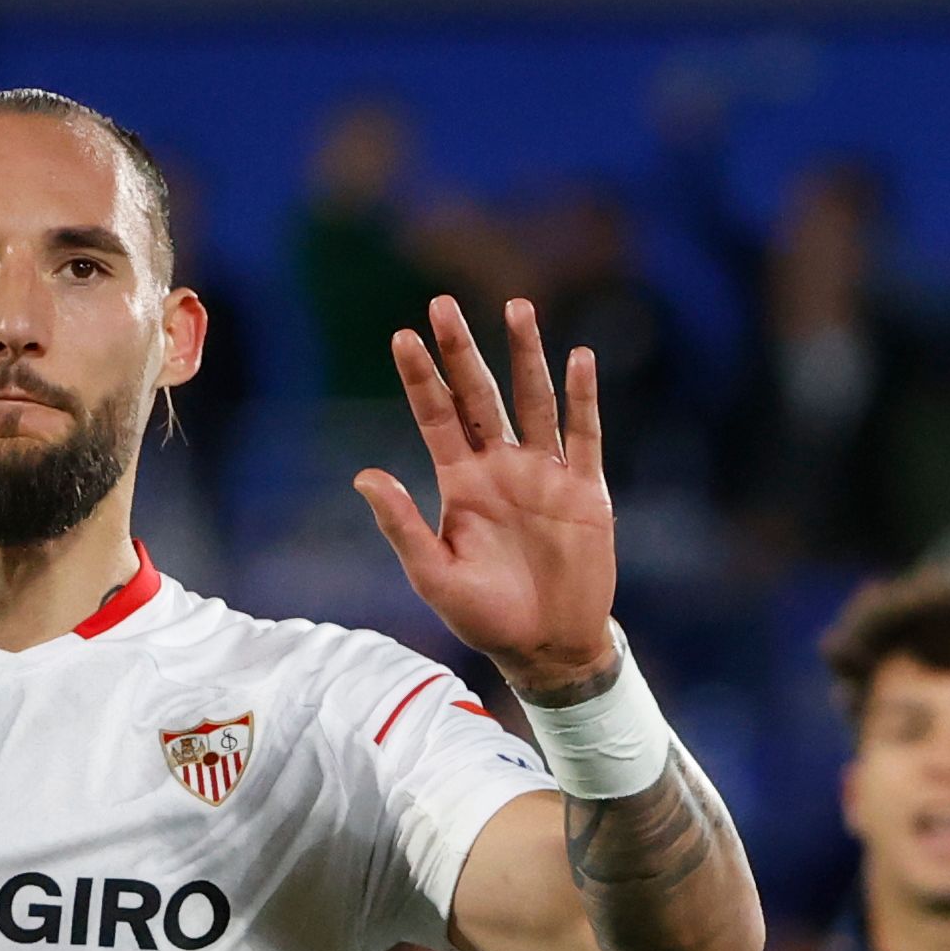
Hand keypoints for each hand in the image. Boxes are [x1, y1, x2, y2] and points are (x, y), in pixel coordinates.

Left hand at [352, 296, 614, 691]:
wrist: (548, 647)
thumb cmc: (486, 616)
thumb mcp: (434, 575)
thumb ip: (401, 525)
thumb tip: (364, 475)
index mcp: (462, 483)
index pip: (437, 416)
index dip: (421, 377)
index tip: (403, 336)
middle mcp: (501, 467)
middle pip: (480, 395)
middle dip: (462, 351)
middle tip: (443, 303)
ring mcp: (545, 474)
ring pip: (533, 401)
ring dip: (525, 355)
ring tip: (516, 308)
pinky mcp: (585, 490)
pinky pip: (584, 435)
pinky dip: (582, 397)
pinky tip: (578, 357)